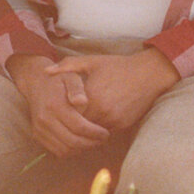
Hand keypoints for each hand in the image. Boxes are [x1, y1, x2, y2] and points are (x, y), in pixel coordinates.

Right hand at [8, 54, 107, 155]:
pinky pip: (57, 151)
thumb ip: (77, 88)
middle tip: (102, 140)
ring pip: (65, 150)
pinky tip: (80, 143)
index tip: (106, 133)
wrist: (35, 83)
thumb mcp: (70, 77)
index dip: (95, 133)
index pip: (79, 127)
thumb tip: (82, 101)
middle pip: (72, 141)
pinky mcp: (38, 136)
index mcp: (55, 105)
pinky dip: (71, 151)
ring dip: (82, 149)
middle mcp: (45, 120)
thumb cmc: (58, 80)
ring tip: (92, 142)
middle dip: (91, 143)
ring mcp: (40, 129)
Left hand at [57, 50, 180, 134]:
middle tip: (63, 121)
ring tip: (75, 124)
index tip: (57, 110)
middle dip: (72, 123)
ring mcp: (114, 119)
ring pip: (92, 131)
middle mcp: (102, 111)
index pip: (69, 112)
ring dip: (85, 128)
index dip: (63, 112)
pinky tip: (93, 122)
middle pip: (79, 125)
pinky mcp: (123, 125)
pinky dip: (98, 129)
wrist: (147, 74)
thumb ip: (67, 66)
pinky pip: (106, 132)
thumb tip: (45, 72)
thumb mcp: (91, 61)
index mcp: (91, 95)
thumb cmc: (117, 66)